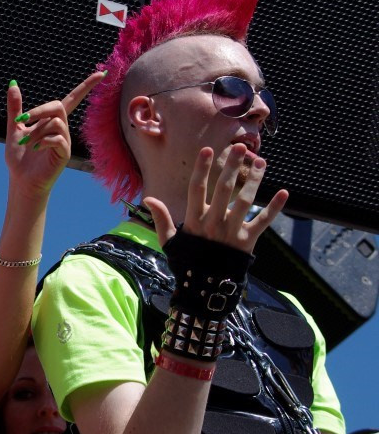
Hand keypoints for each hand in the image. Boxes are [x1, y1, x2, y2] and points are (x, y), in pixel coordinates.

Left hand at [6, 71, 102, 198]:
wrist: (21, 180)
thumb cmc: (19, 157)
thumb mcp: (15, 128)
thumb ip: (16, 108)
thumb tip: (13, 84)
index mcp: (51, 121)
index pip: (72, 99)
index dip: (86, 86)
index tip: (101, 73)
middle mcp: (62, 129)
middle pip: (59, 106)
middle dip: (39, 110)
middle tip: (23, 120)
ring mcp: (65, 141)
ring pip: (56, 123)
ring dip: (36, 130)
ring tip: (26, 143)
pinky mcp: (64, 154)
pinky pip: (59, 139)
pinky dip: (44, 140)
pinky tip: (36, 148)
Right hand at [146, 144, 288, 253]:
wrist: (206, 286)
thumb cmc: (187, 260)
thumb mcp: (169, 241)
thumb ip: (161, 218)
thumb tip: (148, 199)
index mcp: (194, 221)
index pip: (197, 189)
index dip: (202, 168)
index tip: (207, 150)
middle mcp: (214, 223)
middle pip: (224, 189)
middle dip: (231, 166)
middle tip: (239, 147)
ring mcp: (232, 231)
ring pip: (246, 201)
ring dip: (254, 180)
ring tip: (261, 161)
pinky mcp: (248, 240)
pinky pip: (263, 221)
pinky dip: (275, 208)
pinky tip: (284, 192)